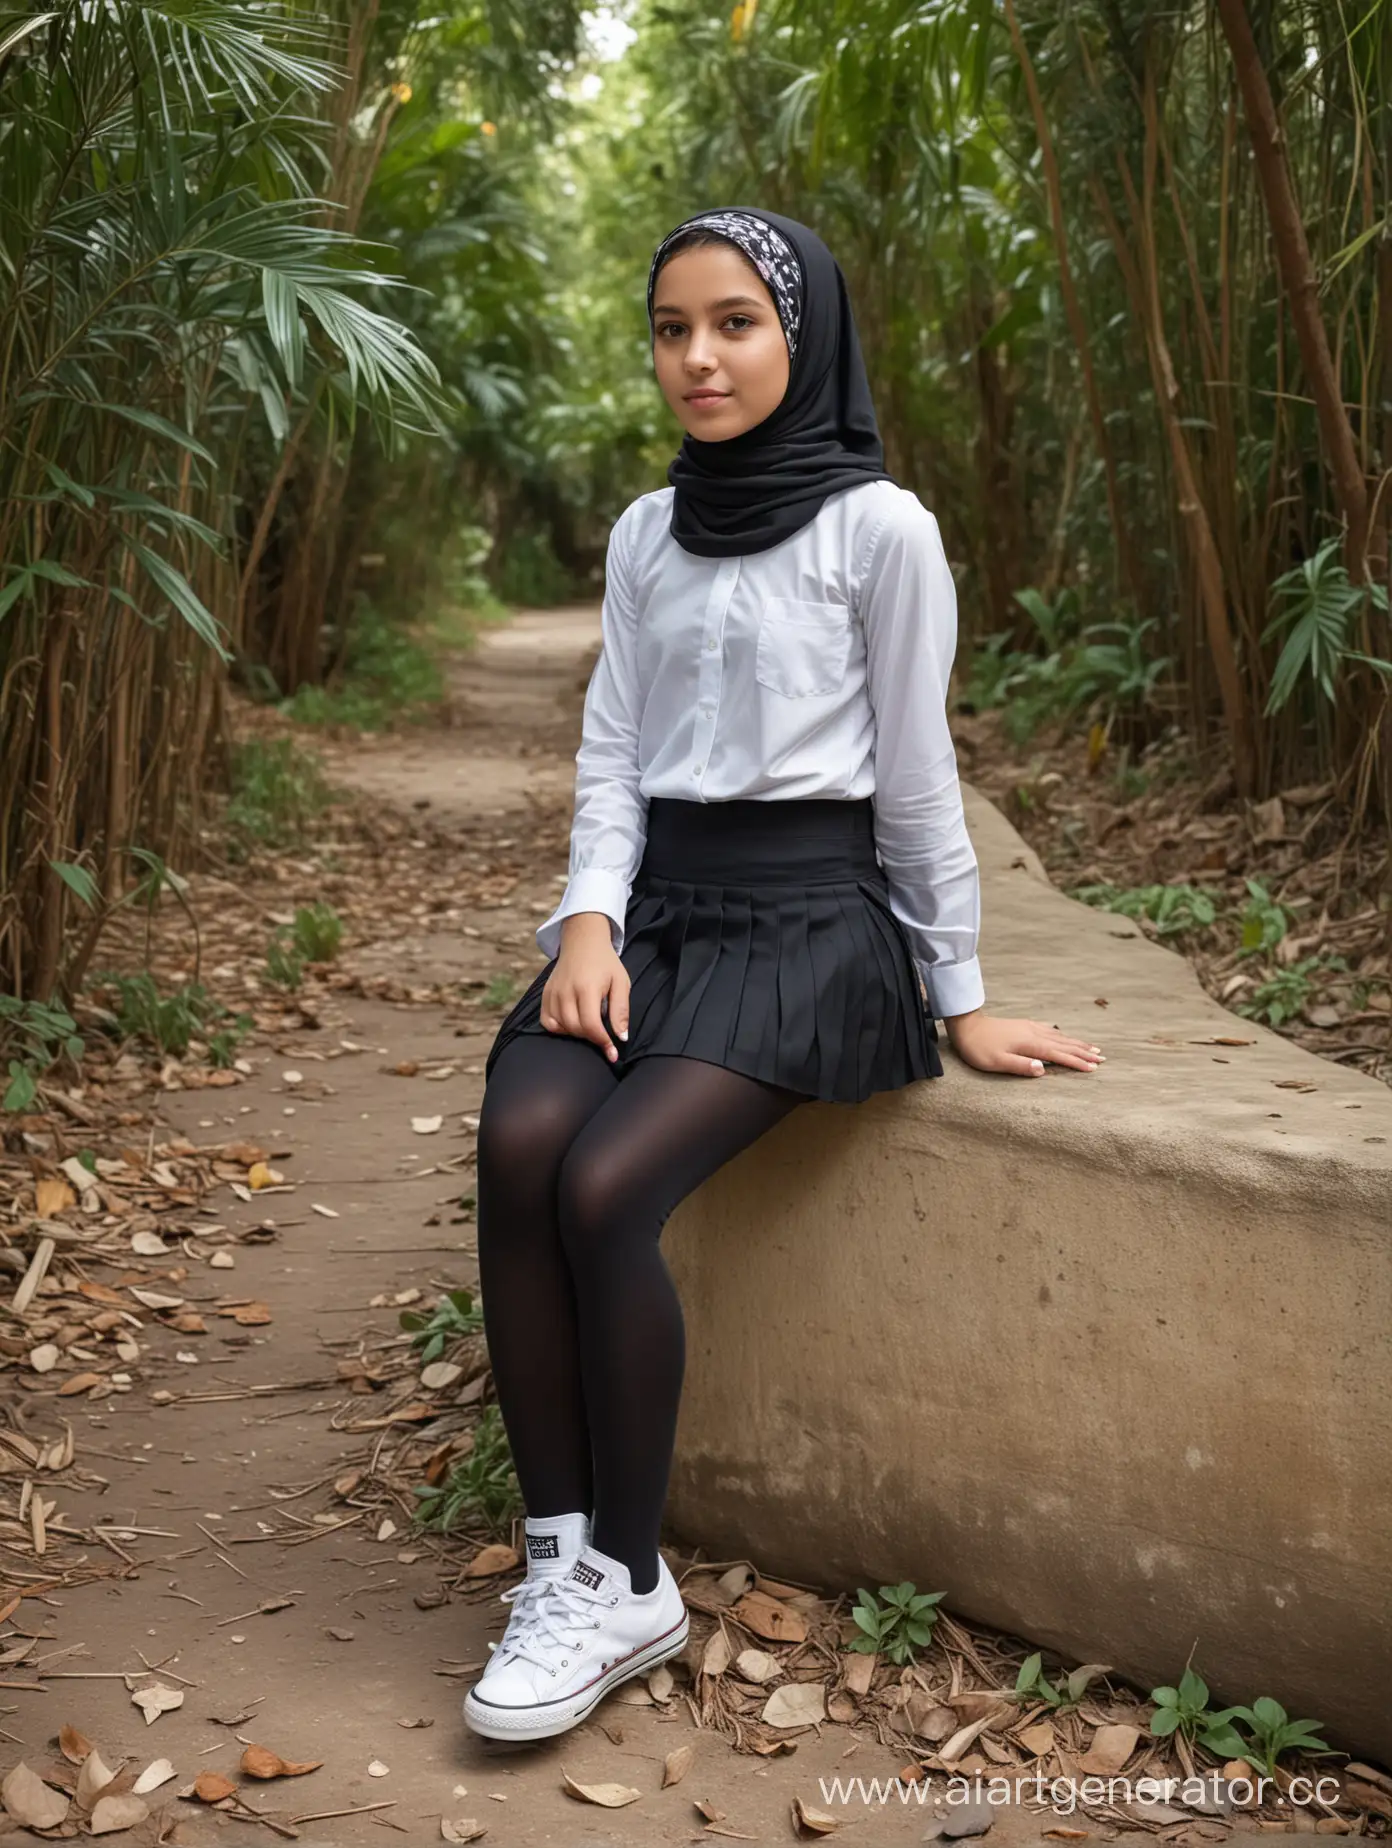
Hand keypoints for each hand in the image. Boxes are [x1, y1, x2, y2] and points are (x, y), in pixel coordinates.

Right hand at [541, 913, 630, 1062]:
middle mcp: (565, 991)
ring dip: (577, 1033)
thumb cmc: (605, 962)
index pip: (591, 1025)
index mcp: (586, 988)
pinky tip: (572, 1023)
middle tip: (603, 1036)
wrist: (583, 941)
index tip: (612, 1053)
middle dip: (591, 1038)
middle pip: (575, 1028)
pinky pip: (547, 1021)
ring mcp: (553, 993)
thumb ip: (621, 1011)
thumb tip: (621, 1037)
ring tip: (590, 1026)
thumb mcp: (621, 983)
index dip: (602, 1042)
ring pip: (561, 1027)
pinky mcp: (545, 994)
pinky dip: (559, 1028)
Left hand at [944, 1008, 1103, 1076]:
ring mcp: (1029, 1027)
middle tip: (1103, 1058)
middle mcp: (1033, 1033)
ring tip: (1092, 1047)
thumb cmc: (978, 1047)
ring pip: (1059, 1036)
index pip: (1058, 1055)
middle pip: (1064, 1044)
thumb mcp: (996, 1062)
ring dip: (1077, 1043)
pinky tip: (1063, 1035)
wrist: (966, 1025)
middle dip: (1084, 1052)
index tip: (1094, 1068)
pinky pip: (1049, 1030)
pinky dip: (1062, 1035)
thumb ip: (1020, 1066)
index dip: (1077, 1062)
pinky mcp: (1023, 1025)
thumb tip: (1042, 1070)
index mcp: (1029, 1044)